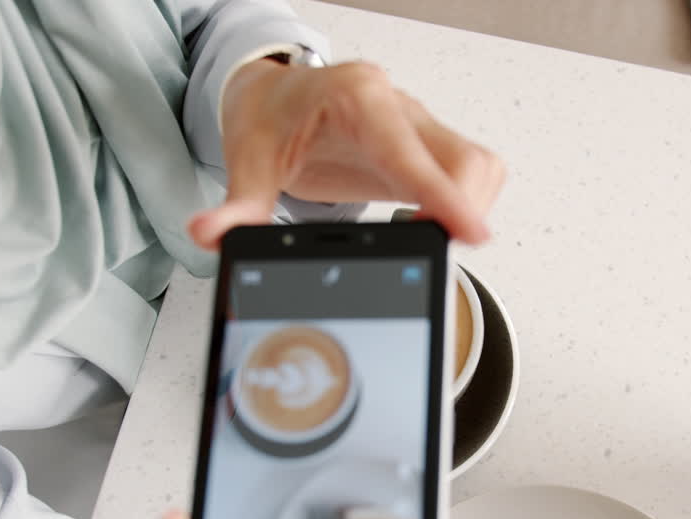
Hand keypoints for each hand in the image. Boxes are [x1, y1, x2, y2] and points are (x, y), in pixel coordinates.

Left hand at [189, 59, 504, 247]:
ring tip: (432, 239)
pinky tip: (431, 226)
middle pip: (465, 161)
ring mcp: (418, 128)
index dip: (446, 196)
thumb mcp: (246, 161)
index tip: (471, 234)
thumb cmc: (269, 118)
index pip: (413, 154)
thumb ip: (237, 206)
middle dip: (464, 210)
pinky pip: (468, 175)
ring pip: (478, 167)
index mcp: (358, 101)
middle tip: (435, 249)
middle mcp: (398, 108)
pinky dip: (463, 205)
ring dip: (470, 208)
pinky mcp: (426, 150)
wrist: (273, 98)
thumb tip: (212, 235)